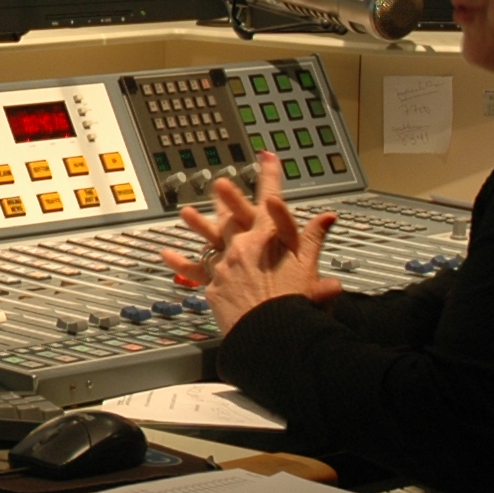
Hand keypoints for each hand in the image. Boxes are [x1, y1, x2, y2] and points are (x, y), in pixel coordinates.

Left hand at [157, 150, 343, 330]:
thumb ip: (312, 240)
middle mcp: (243, 248)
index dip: (270, 176)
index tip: (267, 156)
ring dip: (199, 225)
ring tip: (186, 212)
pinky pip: (194, 272)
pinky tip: (167, 254)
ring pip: (210, 240)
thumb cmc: (295, 305)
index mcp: (269, 240)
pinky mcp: (214, 287)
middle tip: (219, 181)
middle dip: (228, 197)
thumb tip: (327, 218)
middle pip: (234, 216)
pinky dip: (180, 263)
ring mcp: (225, 266)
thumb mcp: (309, 268)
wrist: (271, 336)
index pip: (272, 200)